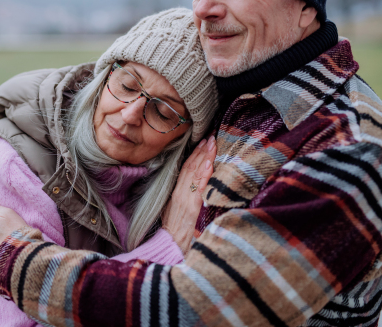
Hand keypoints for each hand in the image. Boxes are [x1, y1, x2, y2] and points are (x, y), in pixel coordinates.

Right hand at [162, 135, 215, 254]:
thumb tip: (193, 188)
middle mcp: (180, 192)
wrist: (168, 246)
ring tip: (212, 143)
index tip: (203, 141)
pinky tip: (209, 163)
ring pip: (195, 172)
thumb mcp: (175, 210)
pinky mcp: (191, 206)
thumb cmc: (173, 231)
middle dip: (202, 150)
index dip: (194, 154)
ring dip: (205, 156)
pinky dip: (204, 174)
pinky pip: (198, 187)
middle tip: (211, 136)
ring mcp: (185, 198)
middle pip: (190, 166)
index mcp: (176, 192)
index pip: (185, 167)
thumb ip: (184, 198)